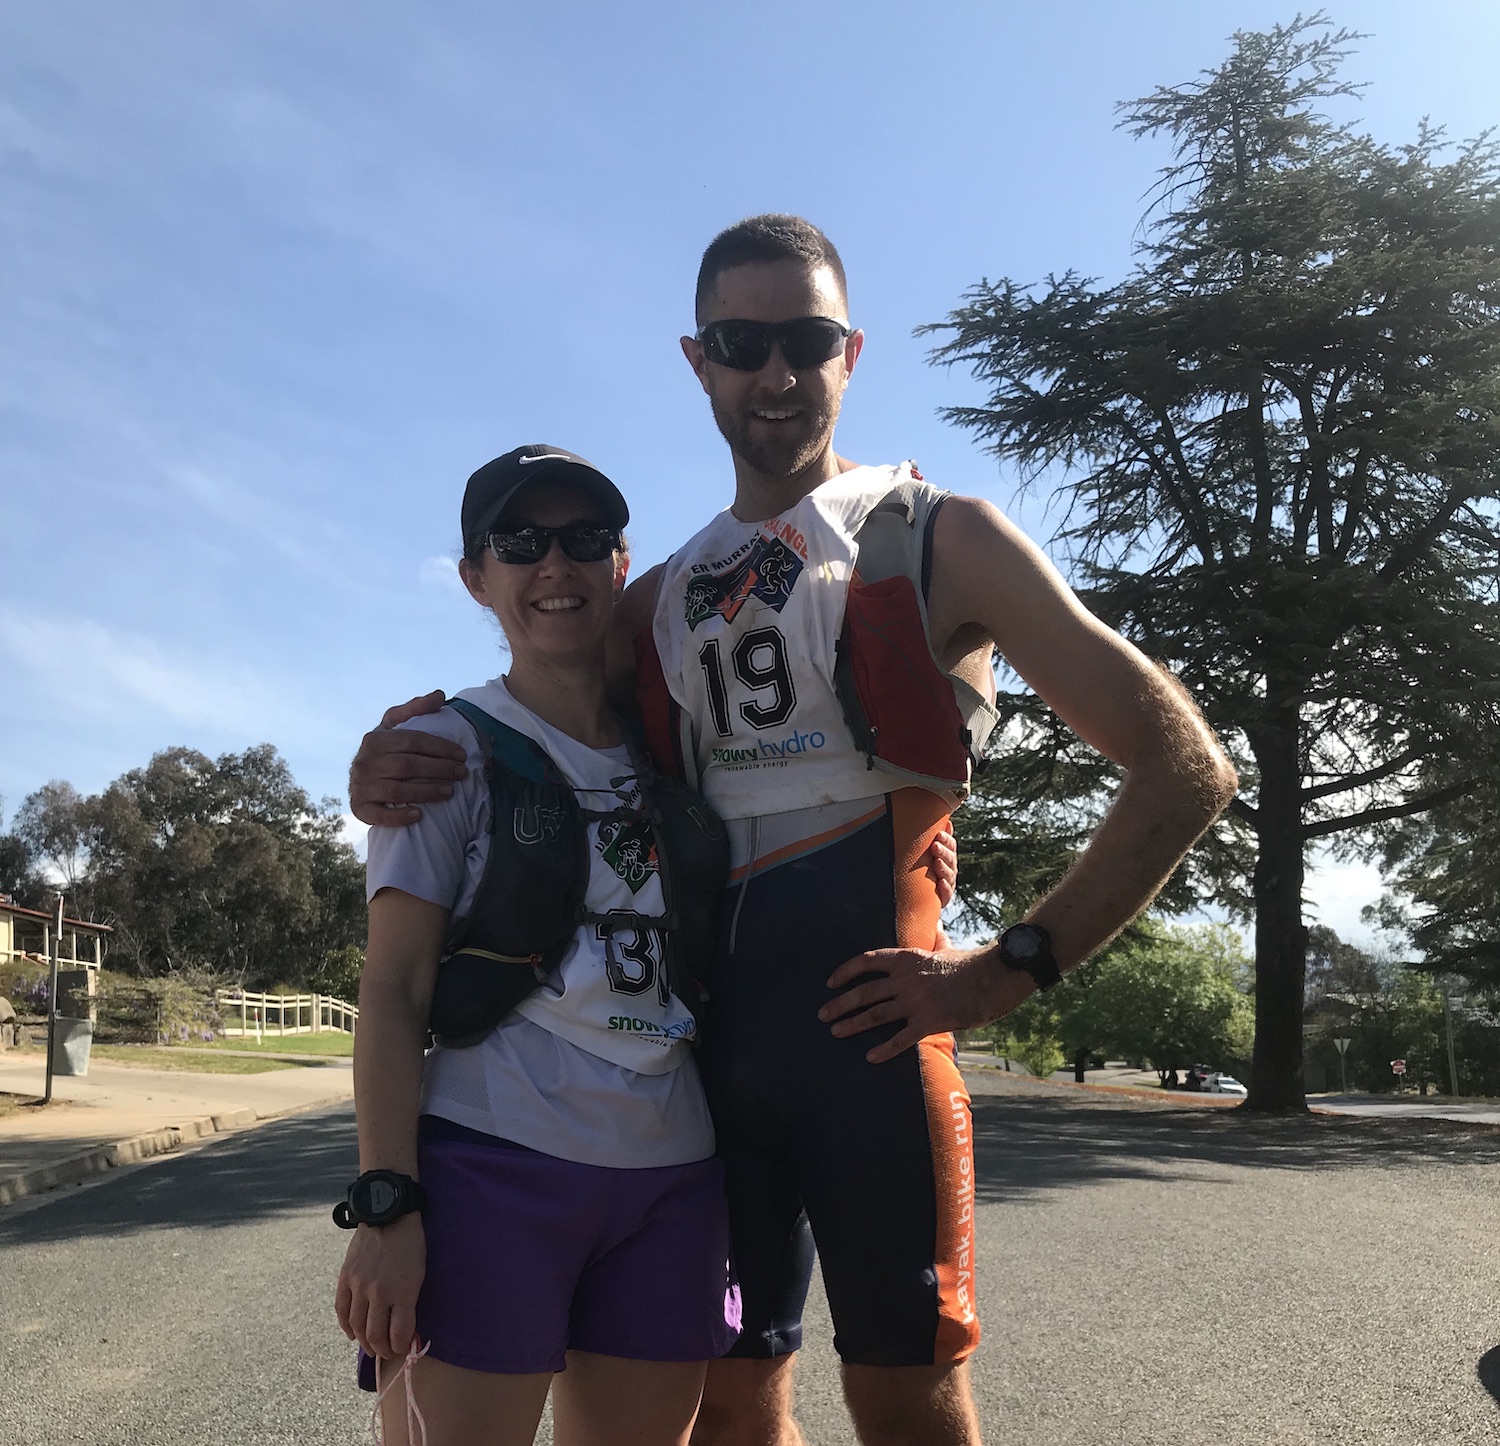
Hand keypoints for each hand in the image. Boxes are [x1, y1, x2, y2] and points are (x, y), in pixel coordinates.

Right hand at [336, 1213, 426, 1359]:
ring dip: (364, 1342)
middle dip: (382, 1350)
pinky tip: (352, 1334)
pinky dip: (346, 1326)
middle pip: (376, 1335)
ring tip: (371, 1347)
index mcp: (403, 1291)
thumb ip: (411, 1300)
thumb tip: (405, 1327)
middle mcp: (379, 1292)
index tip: (402, 1349)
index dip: (400, 1347)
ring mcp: (359, 1286)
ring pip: (357, 1327)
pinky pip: (341, 1310)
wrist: (388, 1214)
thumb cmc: (411, 1243)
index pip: (399, 1334)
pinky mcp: (344, 1278)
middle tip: (386, 1353)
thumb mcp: (420, 1272)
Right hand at [348, 691, 466, 825]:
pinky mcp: (359, 808)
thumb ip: (416, 708)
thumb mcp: (395, 725)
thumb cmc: (385, 749)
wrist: (359, 776)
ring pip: (397, 791)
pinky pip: (378, 815)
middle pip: (407, 766)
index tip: (462, 755)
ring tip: (450, 791)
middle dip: (439, 769)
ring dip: (427, 792)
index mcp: (375, 738)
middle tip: (461, 773)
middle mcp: (365, 761)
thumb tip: (440, 695)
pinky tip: (418, 815)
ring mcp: (360, 786)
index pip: (412, 740)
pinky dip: (398, 816)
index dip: (439, 747)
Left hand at [820, 944, 1032, 1062]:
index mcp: (906, 958)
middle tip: (823, 1015)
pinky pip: (900, 1039)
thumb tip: (936, 929)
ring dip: (852, 1024)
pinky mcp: (927, 1022)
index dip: (846, 972)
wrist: (992, 978)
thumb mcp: (946, 949)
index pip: (868, 962)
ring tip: (836, 1032)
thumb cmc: (971, 964)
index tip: (831, 982)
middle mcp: (905, 980)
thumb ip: (935, 943)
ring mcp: (914, 1002)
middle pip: (864, 992)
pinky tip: (870, 1057)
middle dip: (841, 1004)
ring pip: (875, 1015)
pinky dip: (884, 1050)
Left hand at [923, 828, 957, 909]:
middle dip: (943, 852)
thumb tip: (947, 822)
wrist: (918, 894)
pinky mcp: (944, 897)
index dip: (946, 840)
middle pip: (950, 859)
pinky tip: (940, 883)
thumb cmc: (924, 867)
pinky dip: (944, 888)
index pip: (951, 846)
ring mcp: (948, 883)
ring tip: (936, 862)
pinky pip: (947, 893)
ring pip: (949, 874)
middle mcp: (950, 868)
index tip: (939, 834)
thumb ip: (936, 839)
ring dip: (943, 868)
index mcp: (947, 855)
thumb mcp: (928, 851)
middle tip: (935, 845)